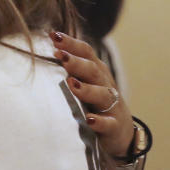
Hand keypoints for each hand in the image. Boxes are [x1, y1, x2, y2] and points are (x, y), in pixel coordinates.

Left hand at [51, 32, 134, 158]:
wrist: (121, 134)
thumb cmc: (95, 103)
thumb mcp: (85, 82)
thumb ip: (70, 67)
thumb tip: (48, 48)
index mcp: (97, 72)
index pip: (86, 53)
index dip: (71, 43)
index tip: (53, 35)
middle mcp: (105, 85)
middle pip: (92, 70)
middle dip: (76, 62)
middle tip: (60, 55)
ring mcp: (111, 106)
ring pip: (102, 94)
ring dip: (87, 89)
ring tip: (72, 83)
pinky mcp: (114, 126)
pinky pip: (108, 123)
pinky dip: (99, 121)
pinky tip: (89, 119)